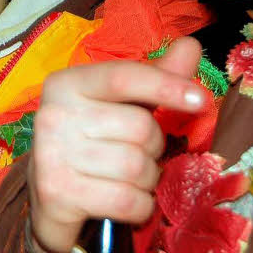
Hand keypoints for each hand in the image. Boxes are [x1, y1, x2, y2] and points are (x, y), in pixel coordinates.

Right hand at [27, 37, 207, 252]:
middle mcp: (54, 113)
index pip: (124, 77)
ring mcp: (52, 154)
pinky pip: (125, 200)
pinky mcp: (57, 193)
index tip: (201, 100)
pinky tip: (129, 202)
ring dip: (148, 180)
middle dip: (154, 147)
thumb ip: (156, 77)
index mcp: (68, 83)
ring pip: (136, 167)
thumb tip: (190, 46)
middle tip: (141, 154)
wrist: (51, 198)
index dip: (166, 86)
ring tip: (133, 180)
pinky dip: (139, 206)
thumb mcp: (122, 105)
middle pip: (139, 127)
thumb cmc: (93, 142)